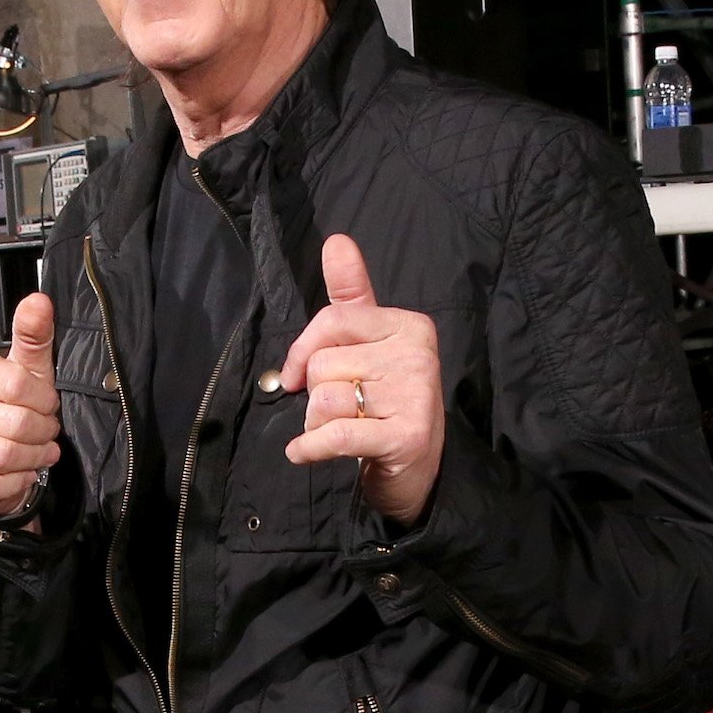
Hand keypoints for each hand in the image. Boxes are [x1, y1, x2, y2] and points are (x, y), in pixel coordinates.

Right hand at [0, 292, 60, 517]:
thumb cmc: (11, 413)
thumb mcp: (29, 373)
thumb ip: (34, 337)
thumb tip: (39, 300)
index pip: (18, 384)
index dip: (44, 400)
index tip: (47, 406)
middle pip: (15, 422)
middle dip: (42, 433)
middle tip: (46, 435)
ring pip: (2, 455)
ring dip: (31, 459)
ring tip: (38, 454)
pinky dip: (12, 484)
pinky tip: (18, 475)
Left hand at [281, 234, 443, 528]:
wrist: (417, 471)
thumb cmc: (384, 404)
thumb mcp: (368, 344)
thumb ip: (351, 296)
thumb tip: (337, 241)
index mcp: (409, 325)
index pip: (332, 321)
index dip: (302, 352)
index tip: (294, 376)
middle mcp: (418, 355)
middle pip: (323, 365)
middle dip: (316, 394)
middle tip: (341, 410)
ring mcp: (416, 396)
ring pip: (324, 400)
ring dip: (317, 424)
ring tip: (341, 430)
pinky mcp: (407, 436)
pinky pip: (336, 434)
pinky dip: (310, 448)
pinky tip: (304, 453)